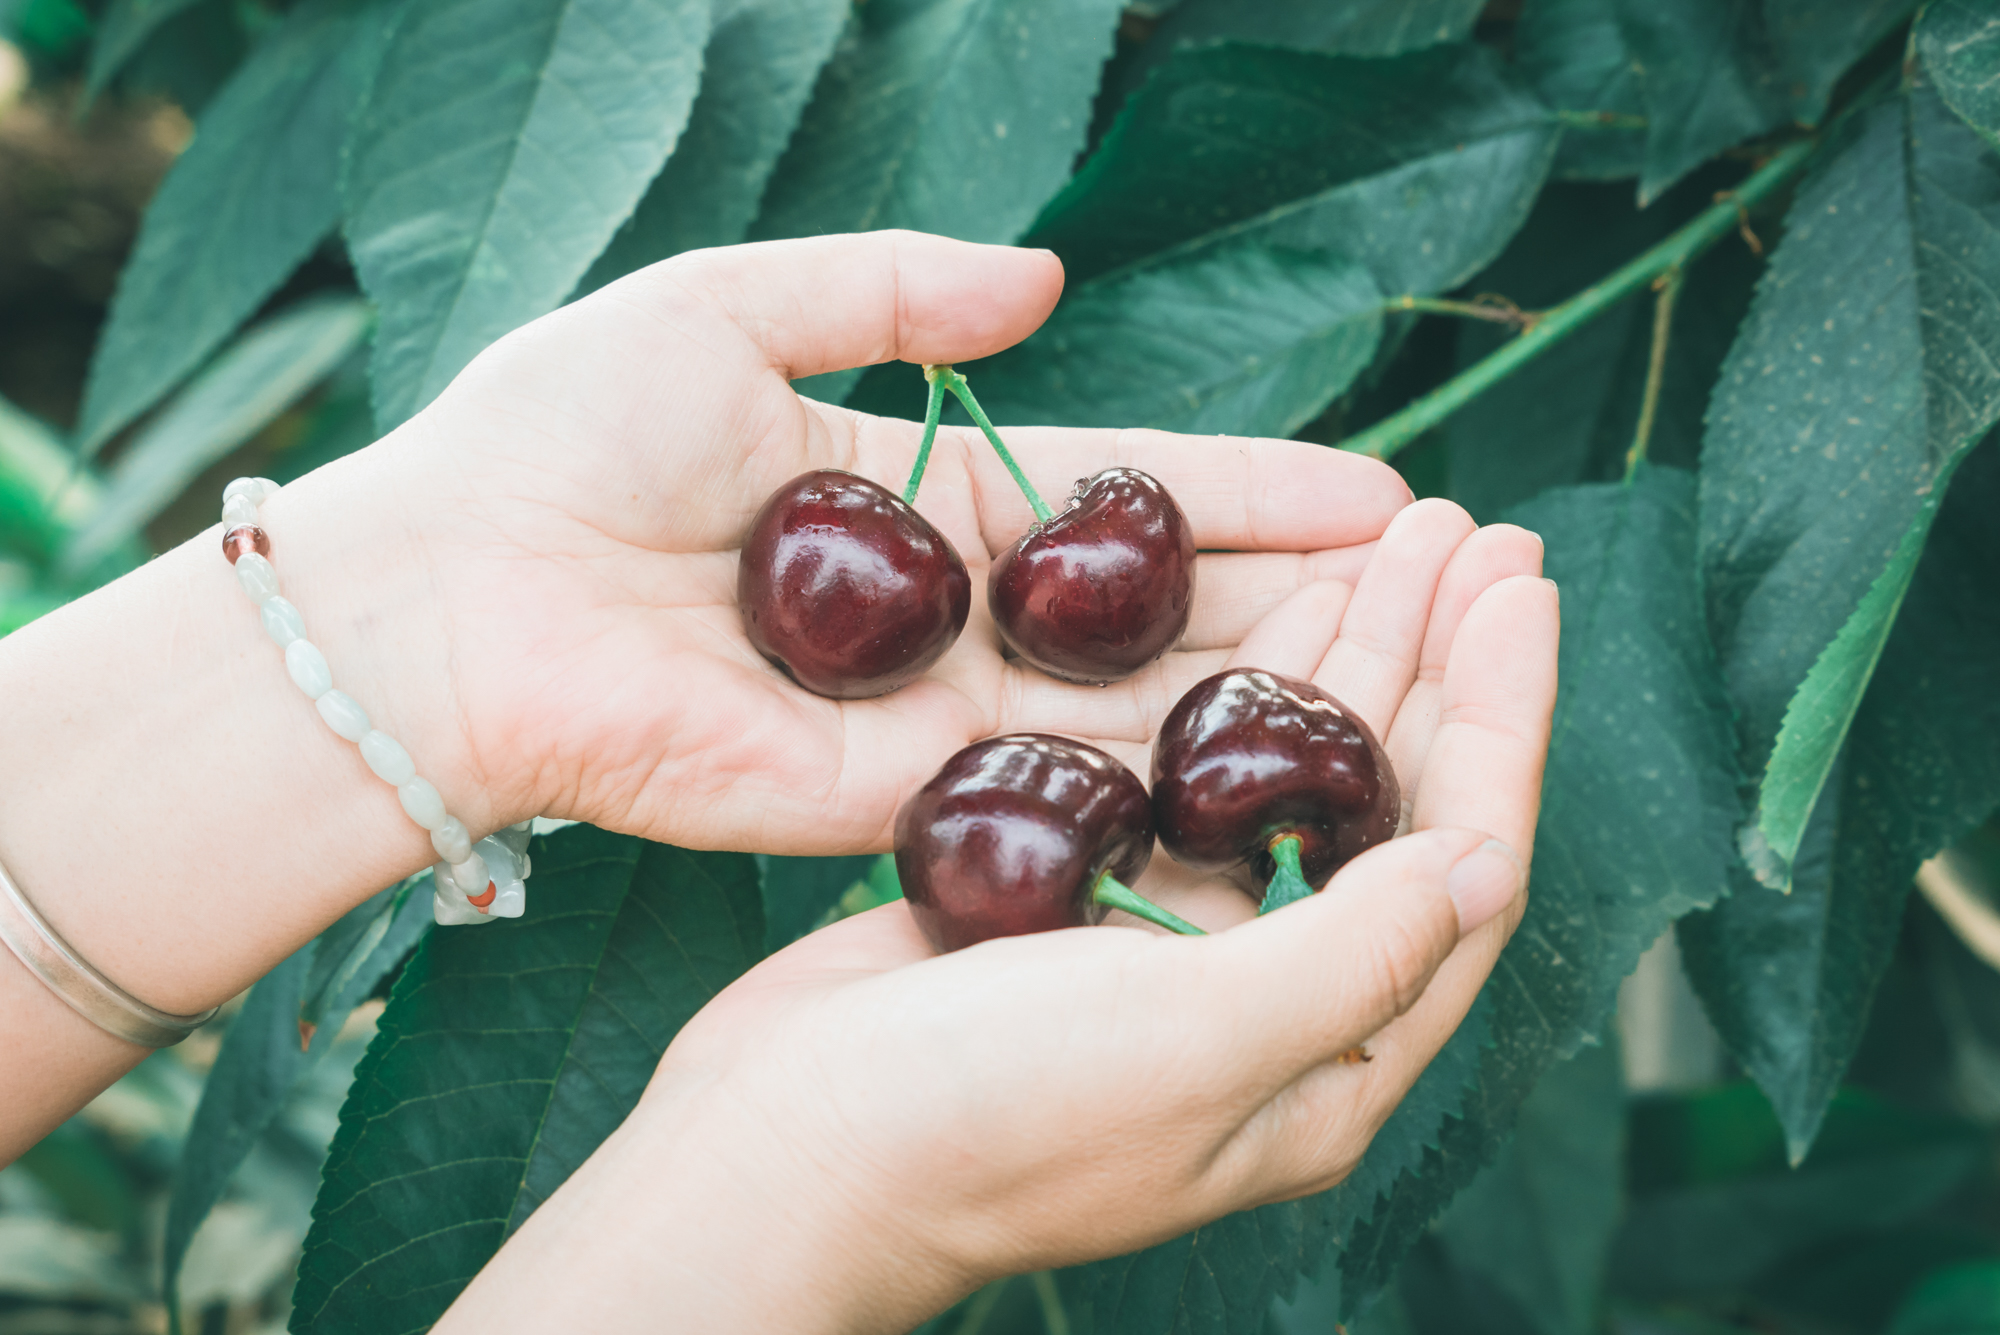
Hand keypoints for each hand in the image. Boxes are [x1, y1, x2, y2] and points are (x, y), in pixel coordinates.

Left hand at [269, 230, 1412, 850]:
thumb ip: (887, 289)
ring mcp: (923, 724)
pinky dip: (1167, 783)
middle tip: (1441, 590)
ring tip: (1414, 669)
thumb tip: (1043, 277)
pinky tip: (1289, 772)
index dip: (1245, 491)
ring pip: (1127, 710)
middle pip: (1151, 613)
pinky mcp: (890, 809)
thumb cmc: (564, 437)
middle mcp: (940, 621)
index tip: (1374, 491)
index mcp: (911, 497)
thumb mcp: (728, 304)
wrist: (452, 597)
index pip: (1118, 498)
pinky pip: (1051, 794)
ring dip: (1263, 693)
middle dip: (1294, 599)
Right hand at [434, 512, 1558, 1333]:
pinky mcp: (1088, 893)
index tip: (1515, 590)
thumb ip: (1356, 954)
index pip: (1461, 865)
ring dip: (1346, 655)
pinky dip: (1234, 681)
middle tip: (1475, 532)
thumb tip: (1487, 856)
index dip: (1500, 722)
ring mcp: (1176, 940)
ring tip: (1398, 538)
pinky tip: (1262, 603)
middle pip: (1386, 803)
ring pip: (1291, 772)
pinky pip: (1193, 765)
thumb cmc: (983, 1123)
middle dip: (1436, 663)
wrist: (783, 1145)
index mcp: (1327, 1058)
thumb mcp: (1193, 1044)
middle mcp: (1271, 995)